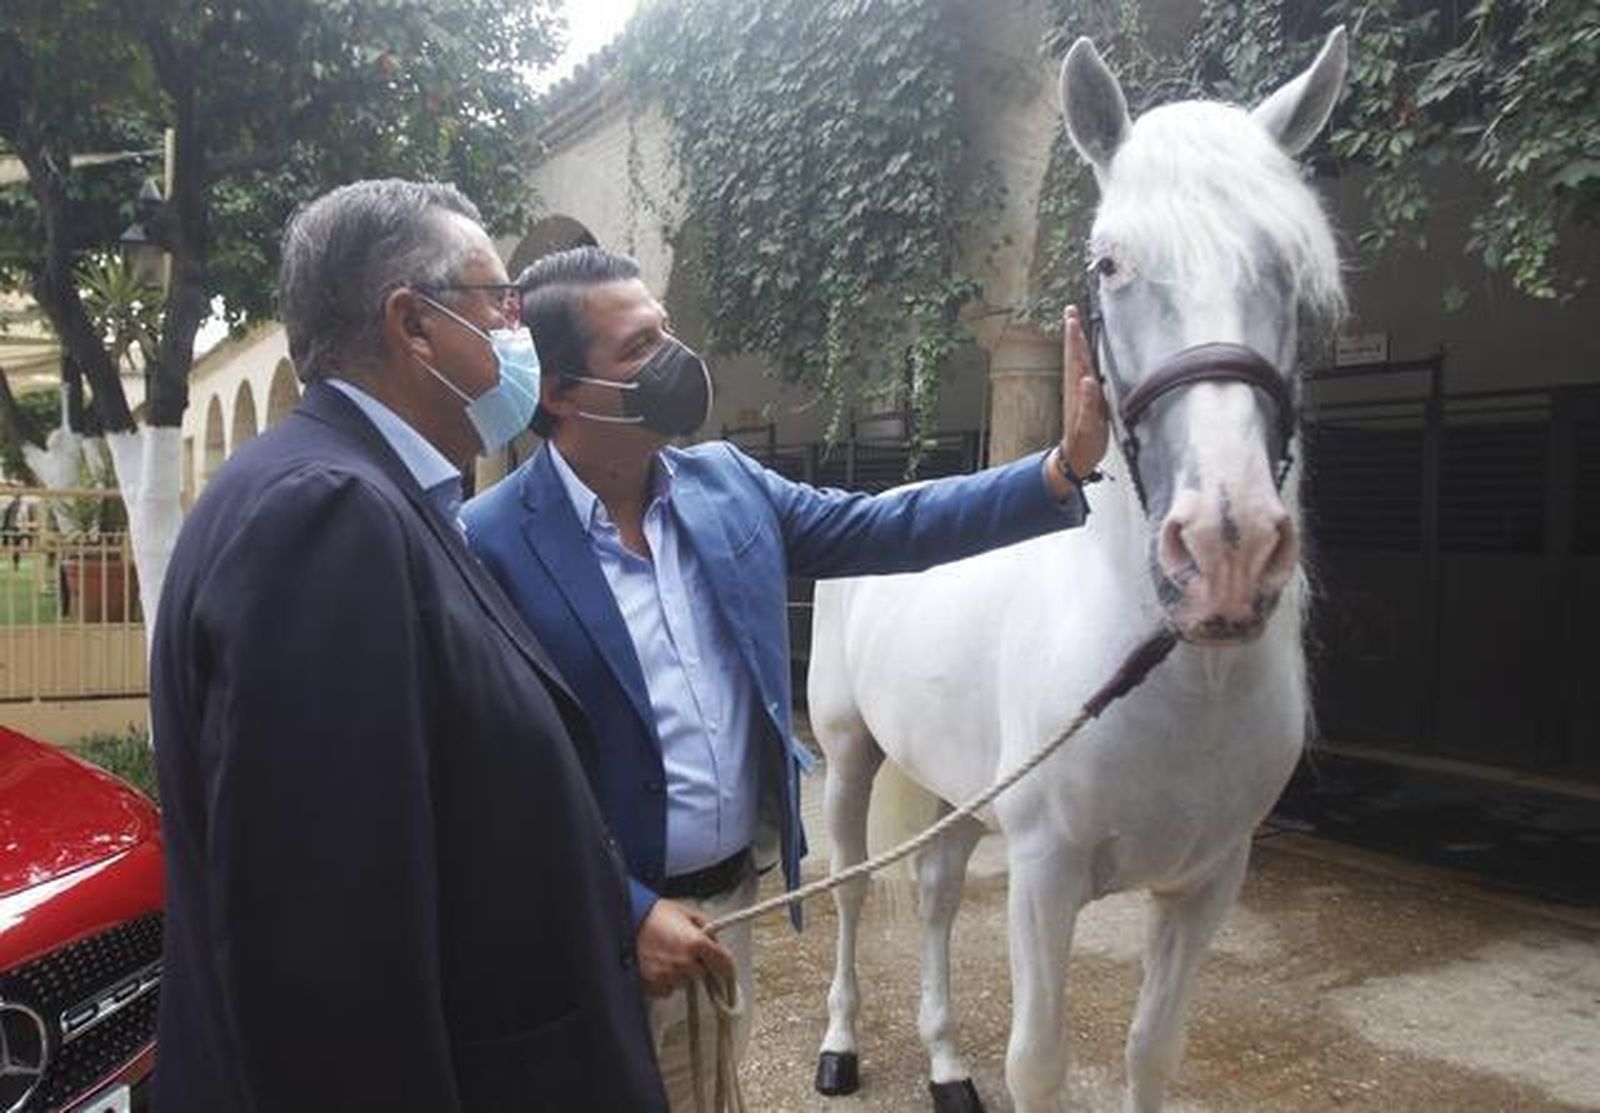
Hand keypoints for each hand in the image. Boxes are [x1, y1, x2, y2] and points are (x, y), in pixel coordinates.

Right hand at [636, 899, 735, 997]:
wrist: (621, 921)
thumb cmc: (651, 914)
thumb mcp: (684, 911)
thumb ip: (705, 925)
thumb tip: (714, 936)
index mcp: (696, 943)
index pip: (725, 964)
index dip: (727, 966)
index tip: (727, 968)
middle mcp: (684, 963)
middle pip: (703, 973)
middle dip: (698, 963)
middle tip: (686, 950)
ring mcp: (669, 976)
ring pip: (685, 981)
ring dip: (681, 972)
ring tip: (667, 954)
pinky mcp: (653, 986)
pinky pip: (667, 988)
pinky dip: (665, 979)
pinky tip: (657, 963)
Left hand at [1057, 304, 1109, 481]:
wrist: (1078, 458)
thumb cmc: (1084, 443)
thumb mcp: (1089, 426)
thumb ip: (1088, 404)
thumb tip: (1088, 381)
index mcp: (1079, 389)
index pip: (1076, 356)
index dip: (1075, 336)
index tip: (1072, 317)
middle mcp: (1078, 386)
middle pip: (1075, 352)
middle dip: (1073, 330)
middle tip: (1071, 310)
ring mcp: (1080, 391)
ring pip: (1079, 359)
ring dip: (1078, 341)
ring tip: (1076, 324)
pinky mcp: (1086, 396)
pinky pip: (1085, 370)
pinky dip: (1086, 357)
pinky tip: (1088, 355)